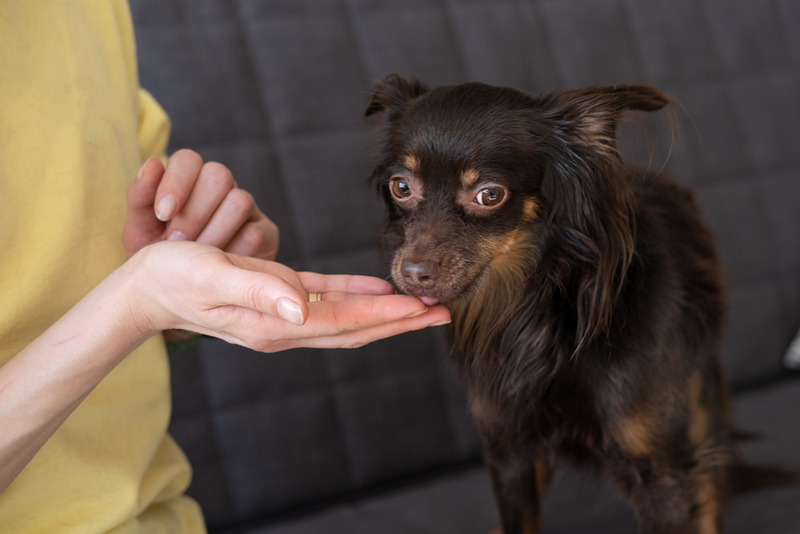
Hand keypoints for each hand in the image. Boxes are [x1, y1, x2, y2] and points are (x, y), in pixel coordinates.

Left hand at [123, 150, 278, 259]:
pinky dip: (233, 252)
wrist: (183, 293)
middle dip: (194, 211)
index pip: (189, 160)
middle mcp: (223, 189)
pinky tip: (218, 267)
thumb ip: (140, 198)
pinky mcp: (266, 233)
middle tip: (177, 241)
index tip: (163, 213)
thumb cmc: (160, 258)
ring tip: (196, 257)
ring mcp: (248, 210)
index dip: (176, 181)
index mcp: (191, 180)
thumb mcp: (141, 231)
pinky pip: (255, 233)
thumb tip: (152, 163)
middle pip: (218, 175)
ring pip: (239, 202)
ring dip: (213, 233)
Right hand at [128, 241, 450, 351]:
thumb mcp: (209, 278)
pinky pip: (326, 299)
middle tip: (442, 313)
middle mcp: (284, 325)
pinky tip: (376, 291)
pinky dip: (355, 296)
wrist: (146, 287)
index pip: (343, 323)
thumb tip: (301, 308)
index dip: (384, 317)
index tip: (421, 310)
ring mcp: (283, 315)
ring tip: (422, 305)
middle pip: (355, 329)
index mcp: (273, 324)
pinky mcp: (278, 296)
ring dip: (385, 312)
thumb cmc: (172, 279)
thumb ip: (256, 291)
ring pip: (347, 318)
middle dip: (400, 322)